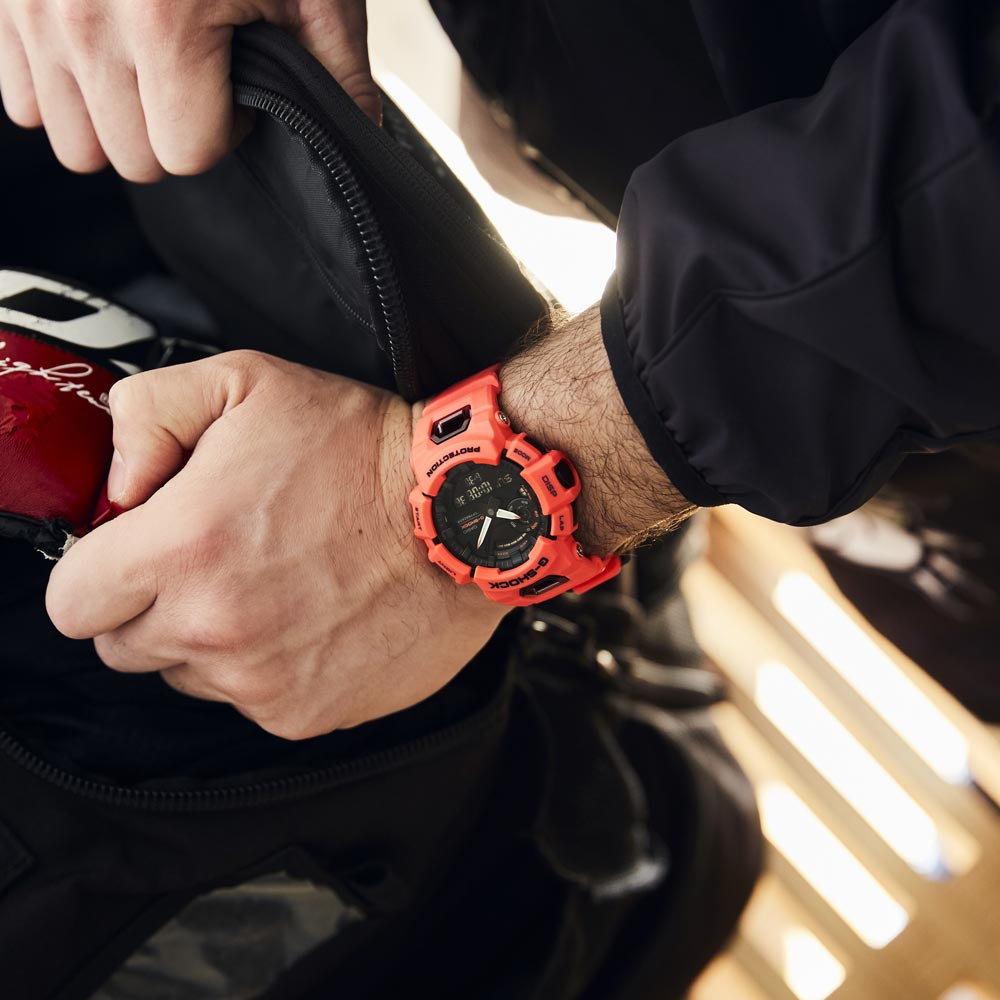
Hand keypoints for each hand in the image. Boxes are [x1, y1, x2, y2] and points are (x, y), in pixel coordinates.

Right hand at [0, 0, 378, 181]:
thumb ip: (338, 73)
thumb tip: (364, 142)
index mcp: (163, 22)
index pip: (188, 154)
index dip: (228, 133)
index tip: (240, 90)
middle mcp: (84, 16)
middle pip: (132, 158)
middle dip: (176, 132)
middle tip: (201, 78)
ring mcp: (33, 6)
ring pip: (74, 144)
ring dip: (118, 124)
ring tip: (153, 71)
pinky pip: (21, 100)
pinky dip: (65, 90)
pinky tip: (106, 56)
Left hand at [45, 351, 507, 738]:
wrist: (464, 514)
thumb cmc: (366, 450)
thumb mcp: (248, 382)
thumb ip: (149, 413)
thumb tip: (114, 483)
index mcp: (184, 547)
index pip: (70, 603)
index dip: (97, 573)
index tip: (136, 553)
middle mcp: (215, 627)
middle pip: (124, 648)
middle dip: (154, 604)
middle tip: (216, 558)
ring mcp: (260, 682)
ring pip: (189, 677)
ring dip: (213, 638)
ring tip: (277, 582)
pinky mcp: (305, 713)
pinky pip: (252, 701)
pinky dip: (269, 667)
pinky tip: (312, 616)